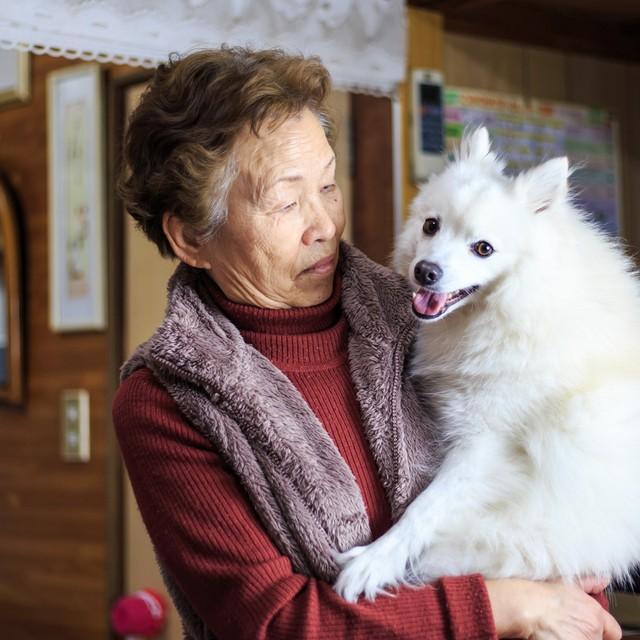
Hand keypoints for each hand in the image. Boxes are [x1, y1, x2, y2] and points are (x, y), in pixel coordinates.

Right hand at [485, 578, 621, 639]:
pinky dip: (564, 639)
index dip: (601, 629)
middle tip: (567, 624)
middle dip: (584, 633)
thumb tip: (603, 579)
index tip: (589, 626)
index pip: (613, 631)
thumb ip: (589, 582)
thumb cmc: (541, 593)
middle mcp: (593, 630)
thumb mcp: (567, 582)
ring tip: (558, 629)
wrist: (525, 606)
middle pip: (597, 638)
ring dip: (575, 637)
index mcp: (595, 613)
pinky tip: (554, 634)